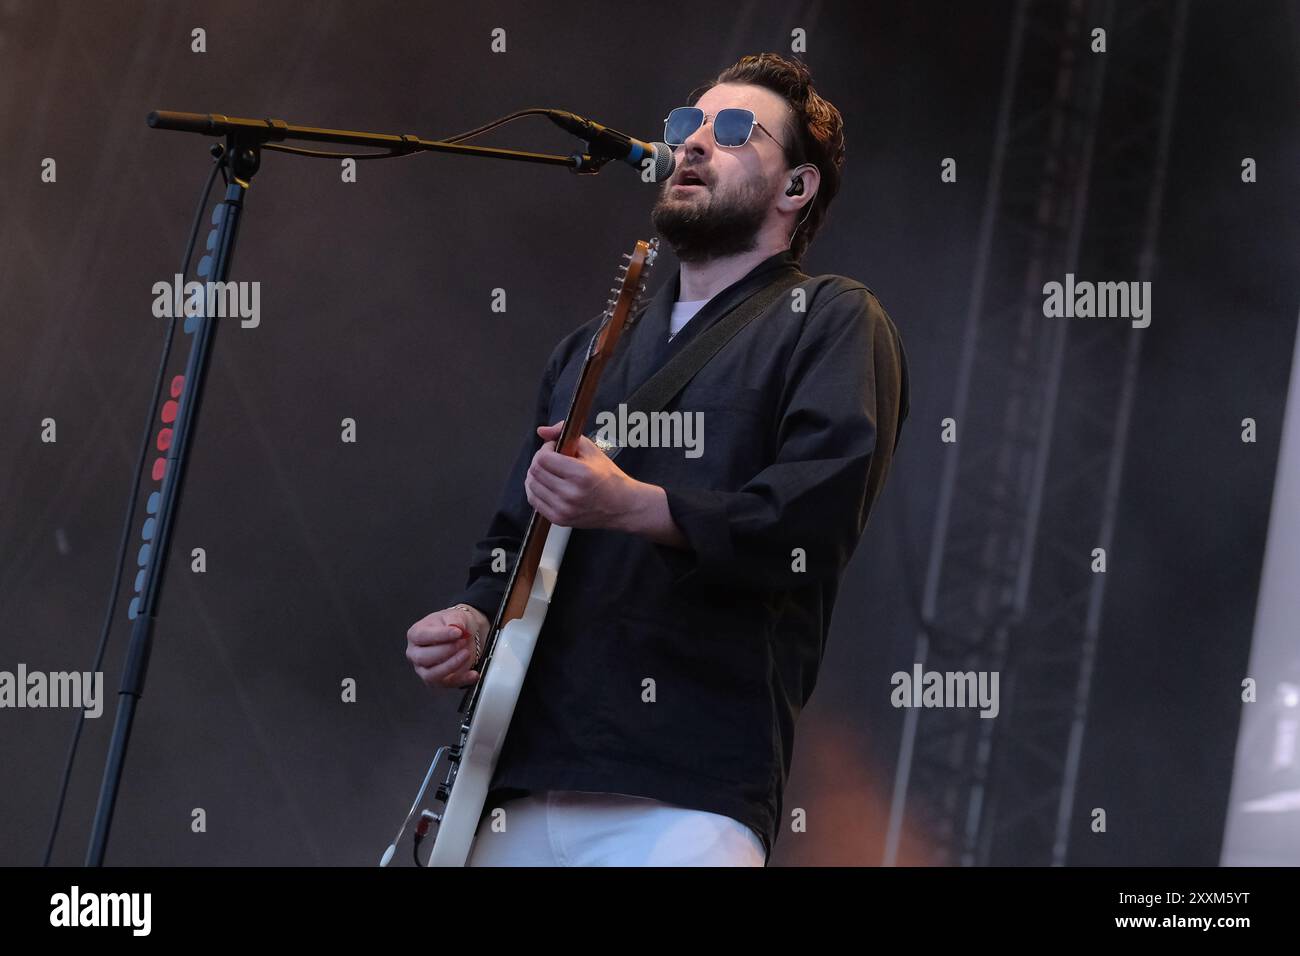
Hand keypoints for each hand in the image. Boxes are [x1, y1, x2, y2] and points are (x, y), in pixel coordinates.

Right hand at [406, 605, 488, 688]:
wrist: (464, 634)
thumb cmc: (453, 624)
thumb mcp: (454, 615)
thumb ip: (454, 620)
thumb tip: (456, 627)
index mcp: (415, 634)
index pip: (421, 637)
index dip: (440, 635)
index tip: (457, 632)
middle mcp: (416, 654)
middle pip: (423, 658)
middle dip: (446, 651)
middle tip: (462, 642)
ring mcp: (425, 669)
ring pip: (432, 675)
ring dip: (451, 665)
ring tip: (466, 654)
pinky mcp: (438, 681)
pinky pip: (447, 684)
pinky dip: (462, 680)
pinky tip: (473, 673)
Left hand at [525, 419, 639, 529]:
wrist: (622, 506)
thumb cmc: (608, 477)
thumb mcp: (591, 450)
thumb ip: (564, 434)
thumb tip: (542, 430)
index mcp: (581, 474)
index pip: (543, 458)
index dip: (545, 449)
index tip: (554, 448)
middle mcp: (571, 494)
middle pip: (535, 471)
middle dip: (539, 460)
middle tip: (551, 458)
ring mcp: (564, 509)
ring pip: (531, 485)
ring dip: (536, 475)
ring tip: (549, 472)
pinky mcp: (559, 519)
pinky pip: (534, 501)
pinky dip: (535, 490)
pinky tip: (546, 484)